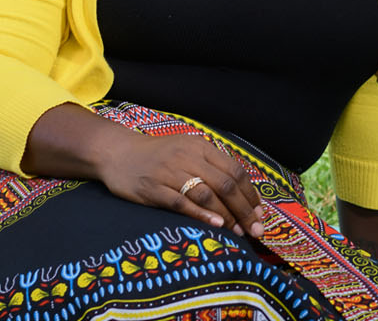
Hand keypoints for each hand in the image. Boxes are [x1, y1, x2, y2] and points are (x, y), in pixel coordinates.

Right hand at [96, 130, 265, 238]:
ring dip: (226, 215)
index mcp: (200, 147)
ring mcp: (169, 172)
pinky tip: (215, 225)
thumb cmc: (158, 156)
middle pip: (225, 184)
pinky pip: (180, 202)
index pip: (234, 171)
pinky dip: (200, 214)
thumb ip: (211, 167)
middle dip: (244, 209)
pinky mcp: (152, 188)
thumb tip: (241, 194)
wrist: (117, 152)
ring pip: (206, 193)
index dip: (250, 194)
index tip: (260, 214)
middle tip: (255, 229)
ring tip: (238, 231)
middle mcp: (187, 157)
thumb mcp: (187, 151)